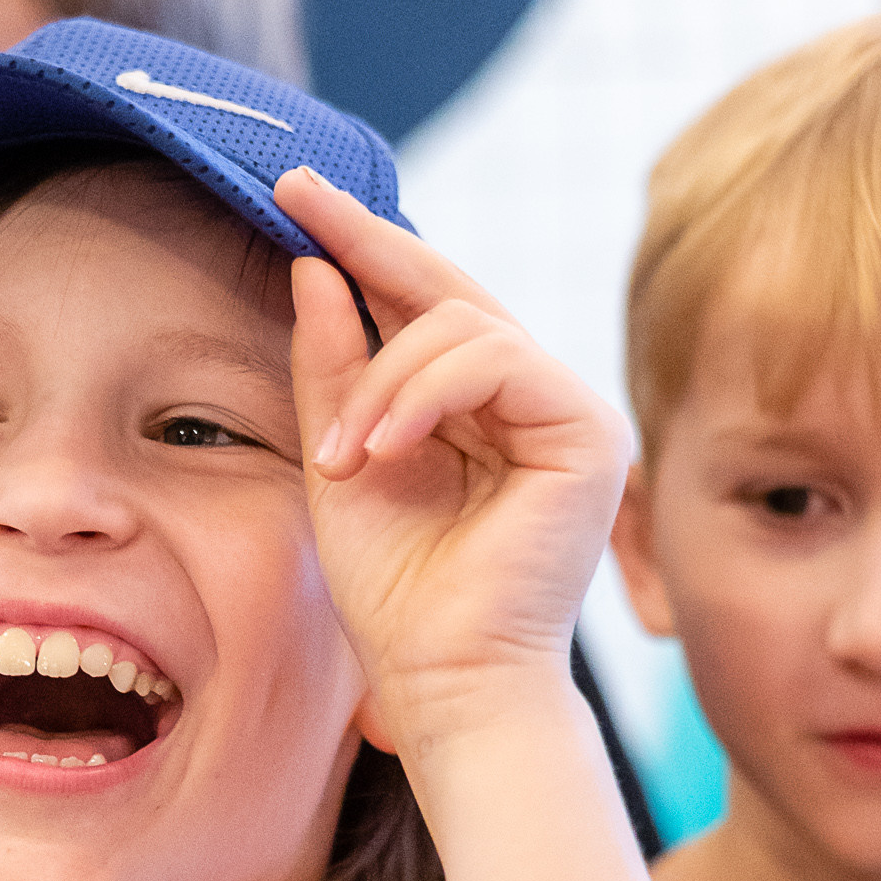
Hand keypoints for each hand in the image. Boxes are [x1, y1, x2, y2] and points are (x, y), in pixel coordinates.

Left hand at [274, 166, 631, 745]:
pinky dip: (424, 394)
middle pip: (448, 289)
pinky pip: (497, 359)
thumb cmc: (396, 599)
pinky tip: (379, 448)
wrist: (445, 684)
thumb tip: (315, 267)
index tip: (291, 196)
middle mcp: (531, 401)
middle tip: (293, 197)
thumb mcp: (338, 464)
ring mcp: (569, 412)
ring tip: (340, 456)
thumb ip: (332, 370)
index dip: (361, 245)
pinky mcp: (590, 431)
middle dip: (366, 239)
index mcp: (478, 411)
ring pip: (462, 325)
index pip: (421, 306)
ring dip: (380, 380)